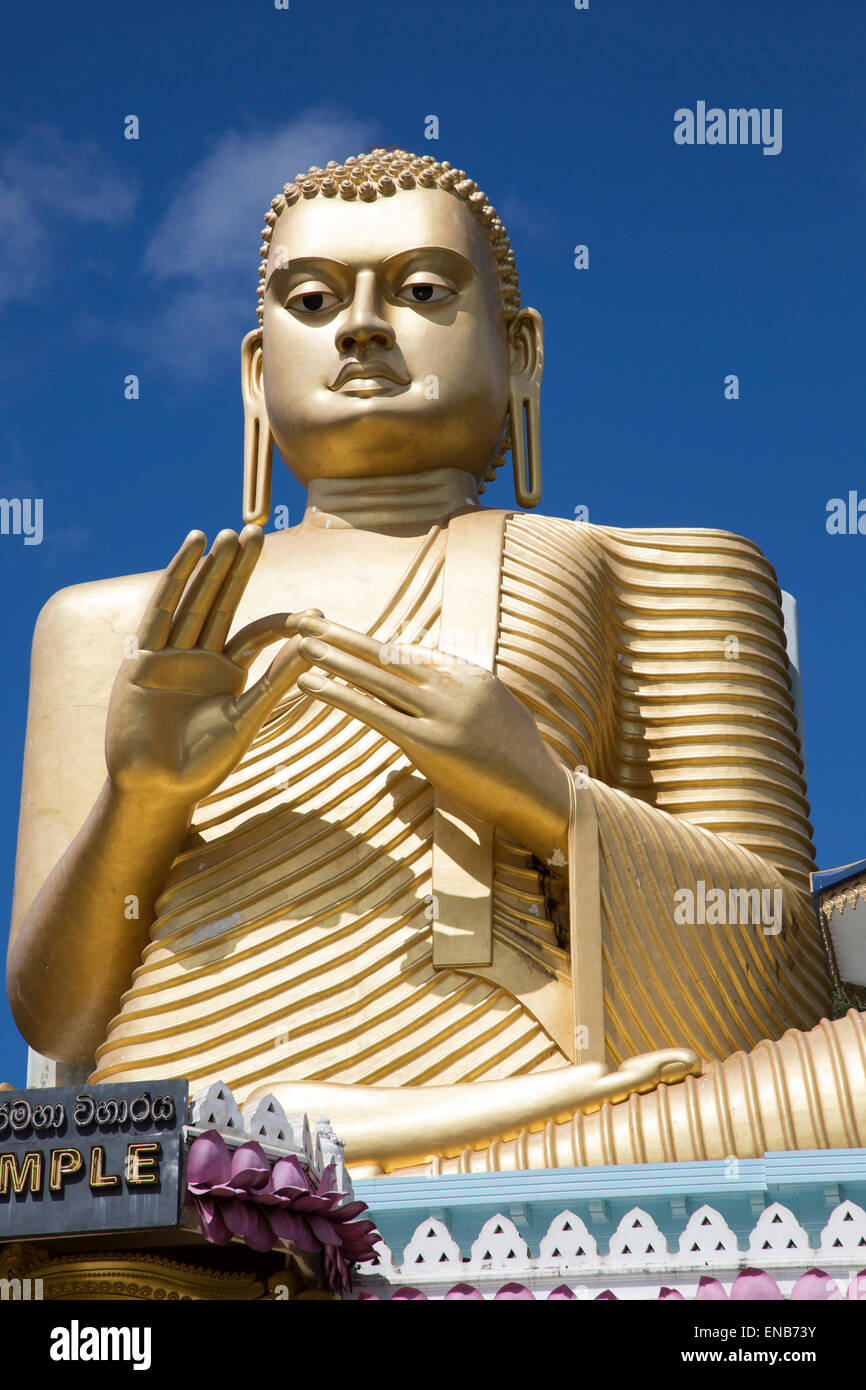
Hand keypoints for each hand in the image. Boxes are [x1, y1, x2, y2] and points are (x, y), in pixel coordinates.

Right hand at [106, 526, 318, 809]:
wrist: (156, 788)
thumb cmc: (203, 764)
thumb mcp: (247, 717)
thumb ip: (277, 680)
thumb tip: (314, 643)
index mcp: (227, 674)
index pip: (255, 634)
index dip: (281, 619)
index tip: (314, 609)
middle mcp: (198, 658)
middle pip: (221, 603)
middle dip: (237, 568)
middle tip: (257, 532)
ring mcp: (169, 654)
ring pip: (193, 600)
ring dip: (210, 567)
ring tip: (227, 534)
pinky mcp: (142, 656)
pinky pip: (161, 610)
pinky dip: (176, 578)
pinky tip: (192, 549)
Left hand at [296, 617, 570, 861]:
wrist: (544, 793)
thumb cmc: (519, 763)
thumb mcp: (495, 715)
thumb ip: (463, 698)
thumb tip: (433, 690)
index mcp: (470, 675)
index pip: (408, 653)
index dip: (368, 642)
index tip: (338, 632)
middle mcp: (454, 686)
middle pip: (386, 654)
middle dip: (340, 635)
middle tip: (304, 619)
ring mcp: (442, 713)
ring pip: (376, 677)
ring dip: (333, 658)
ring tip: (299, 643)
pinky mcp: (429, 743)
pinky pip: (374, 711)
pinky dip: (339, 694)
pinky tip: (312, 685)